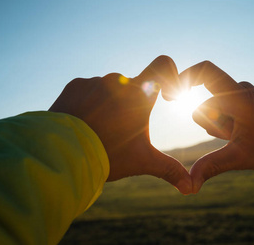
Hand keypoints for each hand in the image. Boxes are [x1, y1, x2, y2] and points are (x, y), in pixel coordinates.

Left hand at [49, 56, 191, 193]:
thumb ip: (169, 170)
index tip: (165, 95)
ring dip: (108, 103)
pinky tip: (81, 122)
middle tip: (119, 130)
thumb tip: (191, 187)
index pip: (163, 65)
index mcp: (140, 94)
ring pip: (109, 89)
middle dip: (129, 105)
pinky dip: (87, 102)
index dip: (169, 74)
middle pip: (133, 87)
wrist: (62, 153)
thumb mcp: (141, 161)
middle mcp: (119, 81)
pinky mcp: (75, 85)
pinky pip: (87, 89)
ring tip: (96, 129)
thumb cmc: (108, 156)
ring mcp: (95, 81)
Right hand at [179, 61, 253, 192]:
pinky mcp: (241, 97)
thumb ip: (211, 166)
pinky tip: (239, 131)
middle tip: (233, 135)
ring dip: (218, 124)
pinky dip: (223, 121)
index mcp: (237, 97)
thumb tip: (188, 185)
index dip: (184, 77)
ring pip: (211, 107)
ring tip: (239, 134)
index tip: (172, 95)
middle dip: (211, 123)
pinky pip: (220, 107)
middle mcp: (238, 88)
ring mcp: (240, 92)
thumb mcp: (239, 157)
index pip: (205, 71)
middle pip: (204, 103)